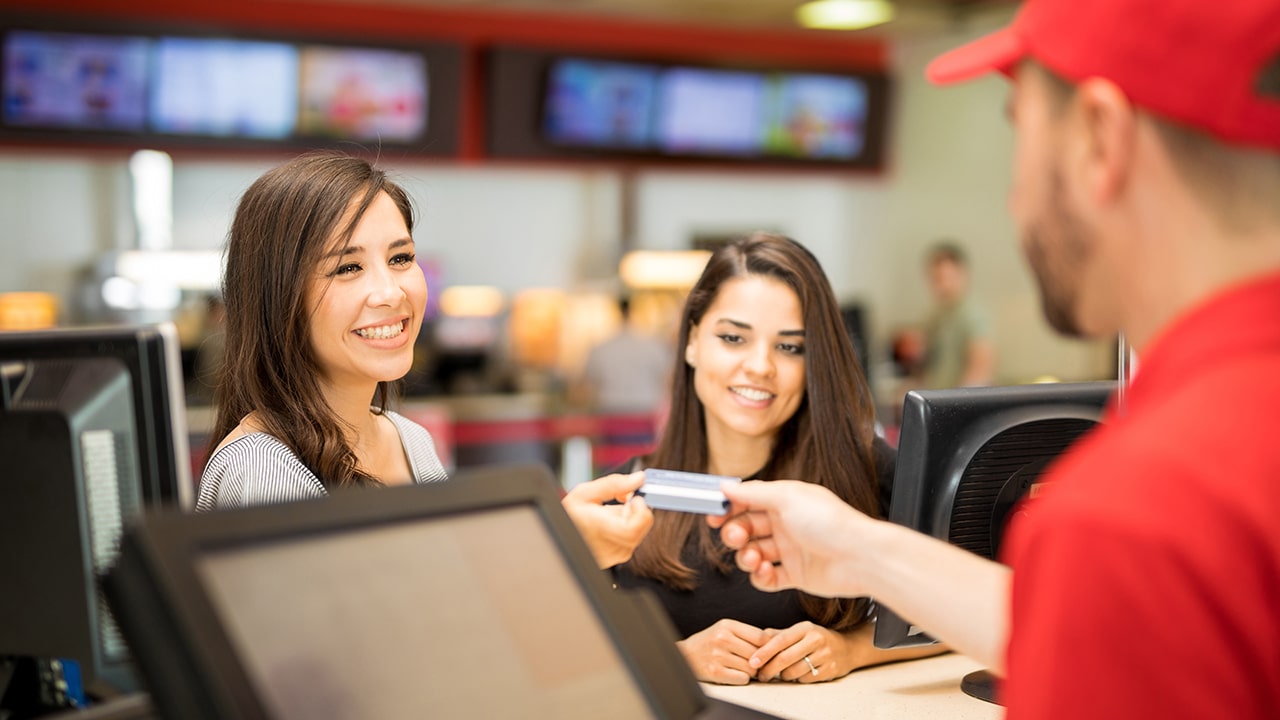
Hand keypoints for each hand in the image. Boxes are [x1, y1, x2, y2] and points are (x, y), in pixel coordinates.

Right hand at [562, 472, 653, 568]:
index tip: (635, 498)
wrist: (557, 537)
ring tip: (609, 514)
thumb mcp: (585, 493)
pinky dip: (626, 530)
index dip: (641, 509)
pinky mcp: (615, 560)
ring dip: (630, 520)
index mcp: (603, 530)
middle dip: (636, 511)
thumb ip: (614, 484)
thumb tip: (638, 478)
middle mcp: (611, 547)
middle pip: (642, 527)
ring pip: (638, 534)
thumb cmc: (568, 516)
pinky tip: (609, 525)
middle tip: (622, 501)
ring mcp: (614, 556)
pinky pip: (630, 542)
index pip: (637, 525)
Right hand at [676, 619, 772, 684]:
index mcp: (727, 625)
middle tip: (757, 663)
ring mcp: (718, 656)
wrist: (685, 655)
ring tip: (745, 668)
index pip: (761, 637)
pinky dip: (742, 678)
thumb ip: (746, 634)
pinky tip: (736, 673)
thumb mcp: (725, 629)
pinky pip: (742, 679)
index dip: (770, 646)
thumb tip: (774, 642)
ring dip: (752, 671)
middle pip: (757, 654)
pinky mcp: (715, 672)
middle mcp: (722, 639)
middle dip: (760, 661)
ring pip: (751, 668)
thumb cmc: (709, 642)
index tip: (772, 652)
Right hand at [708, 480, 875, 597]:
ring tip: (755, 559)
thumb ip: (753, 493)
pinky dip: (761, 577)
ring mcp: (791, 550)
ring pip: (754, 553)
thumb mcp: (787, 498)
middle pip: (747, 528)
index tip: (713, 515)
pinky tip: (765, 572)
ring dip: (747, 556)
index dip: (729, 508)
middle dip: (735, 533)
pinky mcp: (796, 575)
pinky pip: (768, 578)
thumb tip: (726, 485)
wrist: (860, 558)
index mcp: (785, 501)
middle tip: (736, 537)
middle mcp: (786, 524)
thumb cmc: (830, 523)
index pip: (748, 501)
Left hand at [750, 621, 850, 683]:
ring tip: (782, 673)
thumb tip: (757, 638)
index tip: (753, 662)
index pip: (780, 640)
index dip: (764, 652)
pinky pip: (806, 679)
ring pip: (795, 671)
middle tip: (761, 675)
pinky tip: (798, 674)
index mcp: (805, 628)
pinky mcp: (830, 670)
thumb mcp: (799, 631)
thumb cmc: (816, 639)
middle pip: (786, 658)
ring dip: (784, 676)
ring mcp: (825, 655)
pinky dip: (798, 679)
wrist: (846, 648)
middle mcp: (816, 640)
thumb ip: (778, 635)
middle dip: (769, 669)